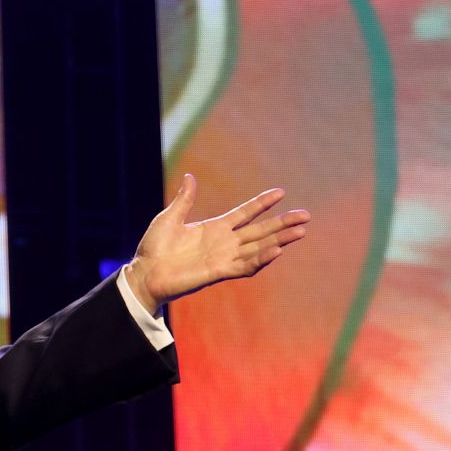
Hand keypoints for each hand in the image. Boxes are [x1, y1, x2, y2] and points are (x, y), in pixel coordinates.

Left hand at [126, 174, 310, 309]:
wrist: (144, 273)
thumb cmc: (154, 247)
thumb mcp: (169, 218)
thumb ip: (184, 200)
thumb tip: (191, 176)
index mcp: (214, 228)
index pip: (245, 214)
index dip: (262, 203)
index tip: (281, 192)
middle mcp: (224, 242)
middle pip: (260, 230)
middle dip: (282, 223)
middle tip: (305, 216)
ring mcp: (223, 257)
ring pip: (258, 247)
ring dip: (279, 240)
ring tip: (300, 232)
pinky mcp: (218, 271)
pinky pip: (244, 265)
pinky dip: (260, 259)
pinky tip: (276, 250)